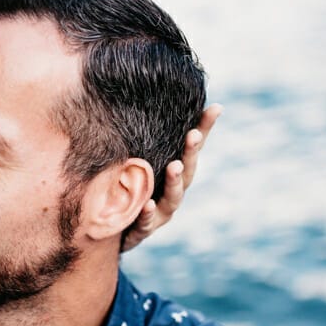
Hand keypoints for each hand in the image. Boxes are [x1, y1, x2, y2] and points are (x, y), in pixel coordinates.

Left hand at [121, 104, 221, 251]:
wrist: (110, 230)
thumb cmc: (129, 189)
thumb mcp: (135, 161)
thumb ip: (143, 137)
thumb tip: (141, 95)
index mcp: (175, 172)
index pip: (193, 147)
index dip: (205, 128)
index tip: (214, 108)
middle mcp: (173, 191)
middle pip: (187, 170)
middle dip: (190, 152)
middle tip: (193, 136)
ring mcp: (160, 212)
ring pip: (173, 197)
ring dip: (174, 182)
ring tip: (174, 166)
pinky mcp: (142, 230)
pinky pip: (145, 223)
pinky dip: (146, 214)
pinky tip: (145, 204)